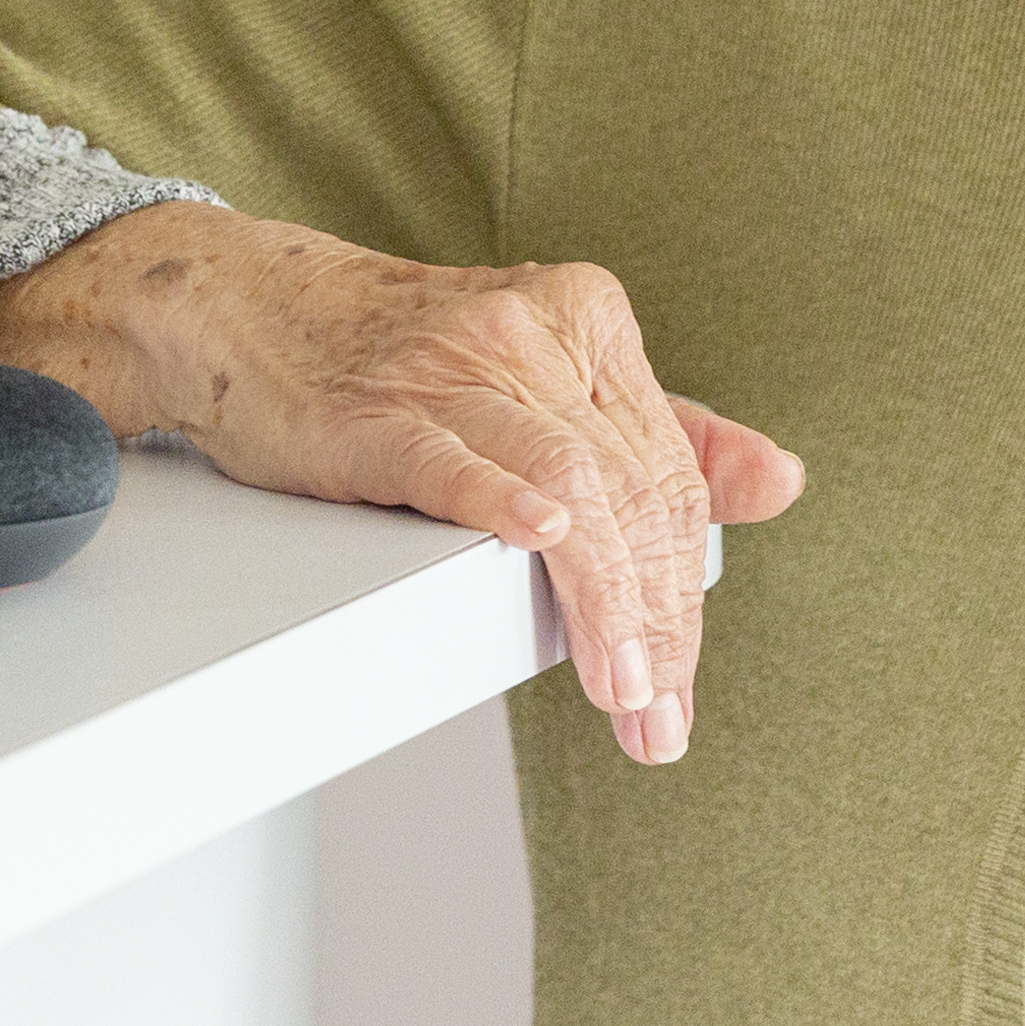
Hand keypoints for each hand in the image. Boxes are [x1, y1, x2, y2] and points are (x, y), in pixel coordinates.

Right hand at [0, 205, 805, 764]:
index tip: (681, 681)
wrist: (246, 309)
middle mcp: (532, 335)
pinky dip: (505, 501)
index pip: (670, 474)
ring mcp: (454, 366)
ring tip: (621, 691)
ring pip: (569, 486)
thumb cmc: (395, 356)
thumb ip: (663, 431)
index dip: (688, 588)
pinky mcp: (374, 409)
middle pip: (632, 492)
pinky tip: (544, 545)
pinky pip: (454, 455)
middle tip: (658, 716)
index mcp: (587, 324)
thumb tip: (778, 481)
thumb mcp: (544, 378)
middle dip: (657, 621)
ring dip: (607, 602)